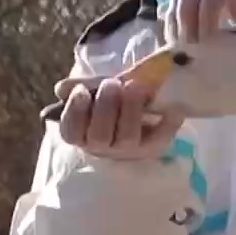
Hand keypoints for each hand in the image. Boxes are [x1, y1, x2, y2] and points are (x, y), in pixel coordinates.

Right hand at [51, 75, 185, 160]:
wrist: (139, 109)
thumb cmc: (109, 100)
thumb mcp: (92, 90)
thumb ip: (78, 87)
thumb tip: (62, 88)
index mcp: (83, 134)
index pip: (71, 132)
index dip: (75, 112)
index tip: (82, 90)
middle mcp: (103, 147)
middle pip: (100, 136)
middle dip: (105, 108)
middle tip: (112, 84)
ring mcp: (129, 149)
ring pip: (127, 138)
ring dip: (130, 112)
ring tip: (134, 87)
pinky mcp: (153, 147)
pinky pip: (160, 139)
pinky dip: (168, 123)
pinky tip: (173, 107)